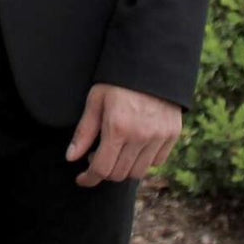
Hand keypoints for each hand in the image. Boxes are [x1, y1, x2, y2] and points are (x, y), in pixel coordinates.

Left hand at [67, 83, 181, 187]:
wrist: (151, 65)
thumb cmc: (116, 81)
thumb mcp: (94, 101)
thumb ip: (84, 132)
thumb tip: (71, 158)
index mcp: (117, 128)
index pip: (101, 168)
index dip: (89, 178)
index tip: (81, 179)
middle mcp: (141, 137)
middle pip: (119, 174)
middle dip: (104, 171)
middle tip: (95, 157)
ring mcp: (159, 138)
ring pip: (138, 172)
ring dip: (123, 168)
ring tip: (114, 151)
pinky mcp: (172, 136)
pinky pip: (156, 162)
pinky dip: (142, 161)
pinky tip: (133, 147)